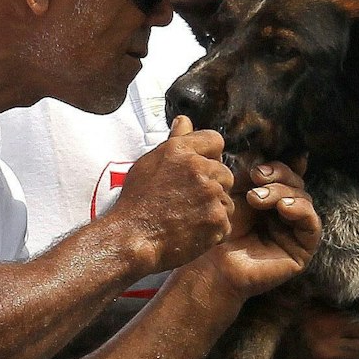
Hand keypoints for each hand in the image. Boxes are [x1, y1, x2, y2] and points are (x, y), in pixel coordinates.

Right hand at [102, 116, 234, 272]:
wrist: (132, 238)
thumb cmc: (136, 201)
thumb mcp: (149, 163)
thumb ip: (174, 141)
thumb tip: (185, 120)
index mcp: (181, 150)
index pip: (215, 140)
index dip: (210, 155)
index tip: (200, 170)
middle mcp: (199, 169)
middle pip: (225, 172)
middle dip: (213, 185)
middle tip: (188, 200)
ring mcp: (211, 195)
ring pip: (226, 199)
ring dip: (213, 208)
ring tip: (187, 217)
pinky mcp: (218, 220)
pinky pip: (225, 222)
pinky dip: (212, 230)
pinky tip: (192, 231)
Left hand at [198, 160, 320, 298]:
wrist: (211, 265)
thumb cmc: (219, 230)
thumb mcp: (237, 192)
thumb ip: (255, 172)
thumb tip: (277, 150)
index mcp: (272, 200)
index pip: (287, 175)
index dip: (279, 167)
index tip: (258, 168)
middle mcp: (286, 215)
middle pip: (297, 184)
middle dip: (279, 176)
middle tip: (256, 178)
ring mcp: (295, 233)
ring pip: (304, 200)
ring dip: (284, 192)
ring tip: (258, 198)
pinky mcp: (302, 251)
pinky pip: (313, 225)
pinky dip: (301, 211)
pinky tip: (283, 207)